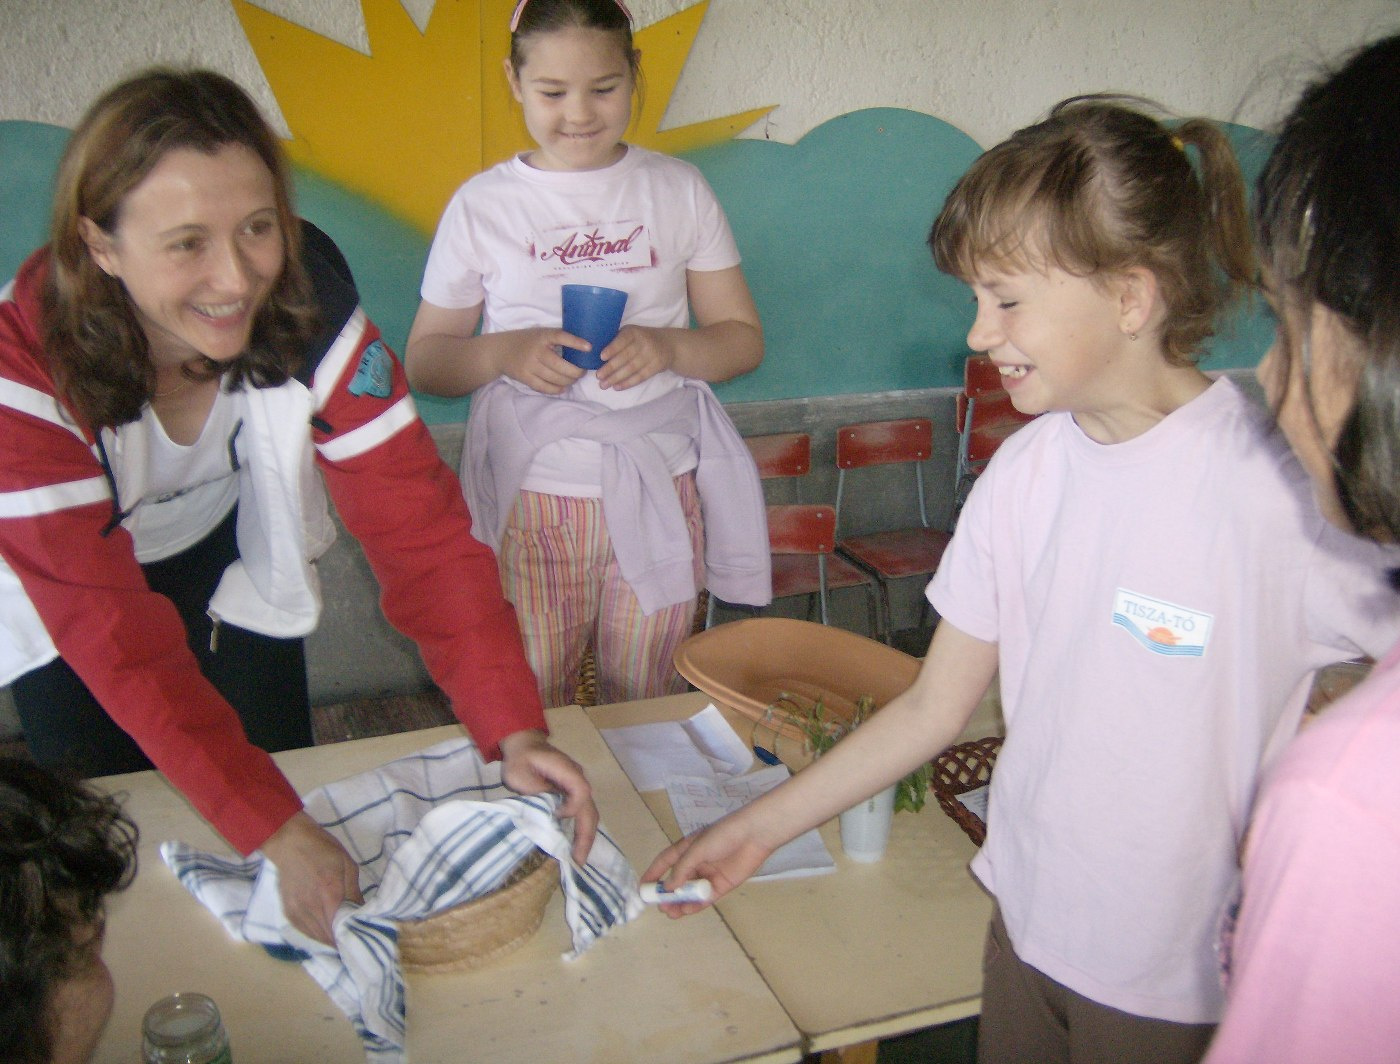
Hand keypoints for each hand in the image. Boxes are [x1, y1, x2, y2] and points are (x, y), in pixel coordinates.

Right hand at [261, 811, 362, 944]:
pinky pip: (304, 931)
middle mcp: (312, 907)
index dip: (352, 936)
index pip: (342, 927)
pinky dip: (316, 935)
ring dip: (329, 940)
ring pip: (316, 937)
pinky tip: (325, 932)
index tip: (360, 938)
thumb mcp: (347, 865)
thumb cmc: (323, 850)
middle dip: (342, 940)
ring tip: (341, 939)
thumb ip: (354, 892)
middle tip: (352, 939)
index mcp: (330, 894)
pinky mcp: (288, 912)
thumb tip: (361, 913)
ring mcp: (298, 911)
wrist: (290, 843)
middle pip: (329, 936)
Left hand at [499, 729, 598, 864]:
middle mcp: (578, 779)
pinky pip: (582, 813)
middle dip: (586, 835)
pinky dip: (580, 830)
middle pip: (590, 808)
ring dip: (585, 836)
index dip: (573, 807)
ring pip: (589, 813)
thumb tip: (551, 811)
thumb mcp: (518, 773)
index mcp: (567, 770)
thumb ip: (535, 790)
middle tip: (579, 860)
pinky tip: (575, 847)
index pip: (581, 791)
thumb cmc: (520, 758)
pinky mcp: (573, 794)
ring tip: (578, 859)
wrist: (525, 745)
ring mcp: (578, 786)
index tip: (556, 816)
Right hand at [500, 327, 586, 394]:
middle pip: (560, 365)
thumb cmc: (527, 341)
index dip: (575, 342)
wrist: (500, 351)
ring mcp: (529, 365)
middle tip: (582, 372)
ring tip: (574, 379)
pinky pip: (544, 387)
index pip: (560, 337)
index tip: (589, 347)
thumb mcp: (540, 334)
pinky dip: (556, 389)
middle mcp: (536, 351)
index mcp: (542, 336)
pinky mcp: (525, 377)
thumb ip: (556, 339)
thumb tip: (583, 349)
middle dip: (576, 371)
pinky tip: (563, 387)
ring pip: (554, 378)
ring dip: (568, 381)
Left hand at [594, 325, 676, 390]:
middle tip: (598, 376)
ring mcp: (651, 355)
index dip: (612, 348)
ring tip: (604, 385)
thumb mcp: (631, 333)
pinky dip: (628, 383)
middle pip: (626, 357)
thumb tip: (594, 352)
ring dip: (616, 378)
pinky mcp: (657, 366)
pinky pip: (640, 376)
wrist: (668, 345)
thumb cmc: (641, 339)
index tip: (601, 357)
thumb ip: (617, 340)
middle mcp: (644, 342)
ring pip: (632, 369)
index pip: (623, 340)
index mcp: (634, 332)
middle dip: (611, 368)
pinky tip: (617, 387)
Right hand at [640, 811, 775, 916]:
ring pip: (690, 892)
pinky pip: (706, 897)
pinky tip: (687, 911)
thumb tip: (668, 887)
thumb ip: (683, 869)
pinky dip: (696, 904)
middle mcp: (696, 862)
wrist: (754, 835)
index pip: (665, 862)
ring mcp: (709, 874)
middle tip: (660, 907)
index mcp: (687, 848)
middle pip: (678, 881)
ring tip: (671, 913)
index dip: (654, 874)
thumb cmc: (723, 835)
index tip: (643, 888)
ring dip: (680, 902)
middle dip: (668, 895)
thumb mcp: (697, 848)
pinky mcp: (722, 884)